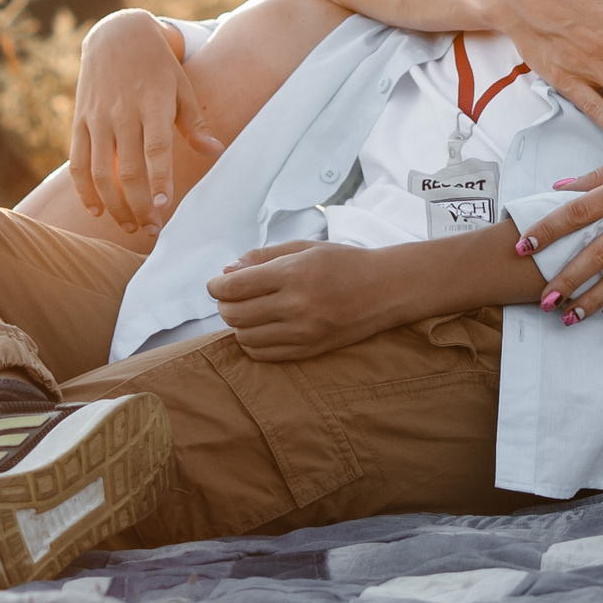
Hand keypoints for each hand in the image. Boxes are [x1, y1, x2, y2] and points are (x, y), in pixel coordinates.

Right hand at [70, 11, 222, 233]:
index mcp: (152, 104)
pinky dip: (84, 189)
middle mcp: (122, 112)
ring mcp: (97, 118)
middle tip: (151, 230)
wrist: (117, 35)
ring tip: (129, 226)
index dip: (158, 180)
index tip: (164, 207)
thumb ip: (195, 124)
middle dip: (139, 206)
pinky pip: (78, 161)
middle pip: (128, 169)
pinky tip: (97, 210)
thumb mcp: (182, 88)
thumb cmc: (158, 66)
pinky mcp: (80, 121)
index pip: (155, 149)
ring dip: (113, 205)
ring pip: (100, 172)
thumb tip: (216, 152)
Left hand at [205, 240, 396, 359]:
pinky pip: (265, 355)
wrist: (387, 289)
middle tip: (229, 297)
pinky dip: (253, 343)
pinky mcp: (310, 351)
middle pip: (235, 314)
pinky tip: (259, 329)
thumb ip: (262, 257)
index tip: (215, 284)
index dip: (216, 286)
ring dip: (238, 325)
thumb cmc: (343, 262)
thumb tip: (227, 271)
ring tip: (246, 312)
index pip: (235, 287)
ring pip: (246, 337)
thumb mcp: (303, 248)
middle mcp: (296, 305)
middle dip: (224, 305)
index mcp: (293, 274)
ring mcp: (304, 332)